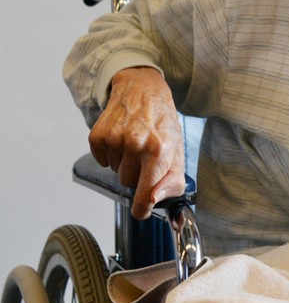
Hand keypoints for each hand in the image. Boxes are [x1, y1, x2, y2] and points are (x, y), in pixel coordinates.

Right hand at [88, 67, 184, 219]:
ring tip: (134, 143)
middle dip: (137, 173)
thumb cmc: (161, 122)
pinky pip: (102, 161)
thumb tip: (154, 202)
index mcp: (159, 150)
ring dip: (124, 162)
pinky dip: (110, 154)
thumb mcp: (177, 150)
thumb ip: (172, 181)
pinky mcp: (98, 136)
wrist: (143, 90)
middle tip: (145, 155)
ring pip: (114, 172)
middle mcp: (136, 144)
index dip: (142, 207)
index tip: (141, 211)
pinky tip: (121, 138)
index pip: (146, 193)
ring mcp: (115, 139)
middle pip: (128, 183)